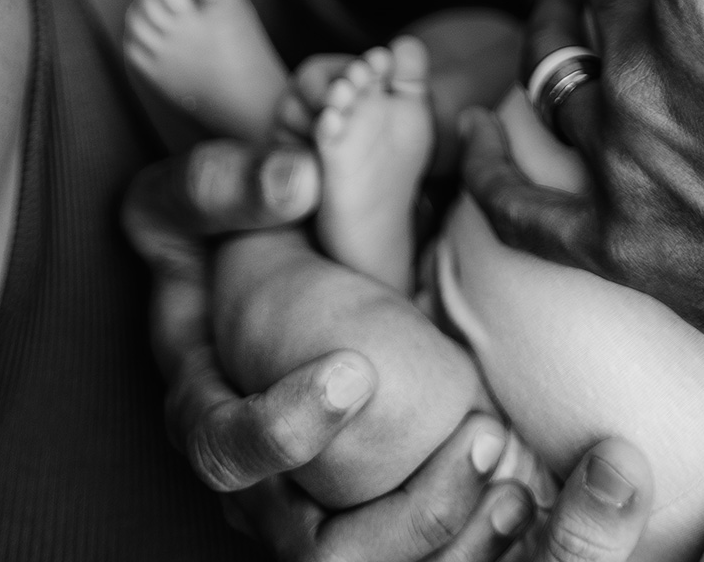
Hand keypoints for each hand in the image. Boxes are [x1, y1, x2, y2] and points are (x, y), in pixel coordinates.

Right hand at [124, 146, 555, 560]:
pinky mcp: (351, 509)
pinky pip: (400, 558)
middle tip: (478, 439)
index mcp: (200, 406)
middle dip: (402, 514)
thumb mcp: (188, 197)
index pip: (226, 449)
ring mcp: (299, 504)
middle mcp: (248, 480)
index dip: (284, 428)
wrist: (217, 272)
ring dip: (443, 537)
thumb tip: (298, 179)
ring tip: (511, 478)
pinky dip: (459, 544)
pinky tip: (516, 499)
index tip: (356, 372)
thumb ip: (229, 185)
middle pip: (308, 550)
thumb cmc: (203, 232)